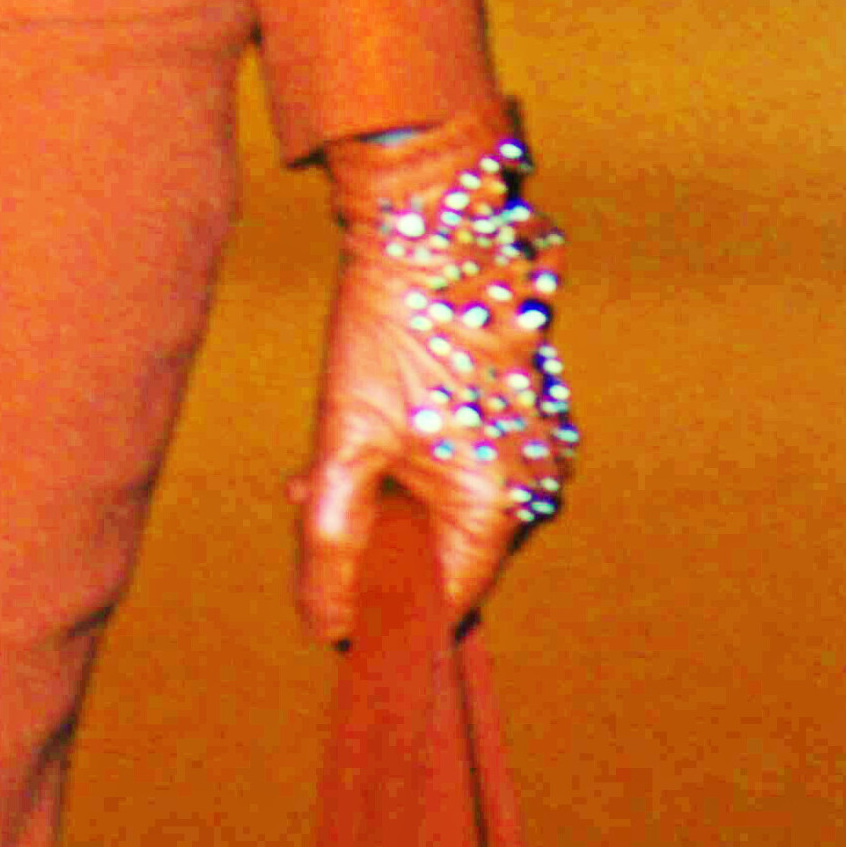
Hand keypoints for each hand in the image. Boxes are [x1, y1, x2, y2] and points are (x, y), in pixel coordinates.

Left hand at [291, 98, 573, 644]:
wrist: (433, 224)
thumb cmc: (391, 329)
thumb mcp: (346, 439)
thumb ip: (332, 537)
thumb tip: (324, 622)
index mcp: (499, 505)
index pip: (444, 599)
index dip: (382, 605)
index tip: (329, 594)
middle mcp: (533, 485)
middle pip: (447, 552)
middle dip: (377, 539)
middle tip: (310, 504)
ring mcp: (534, 448)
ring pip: (452, 507)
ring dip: (391, 499)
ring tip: (324, 467)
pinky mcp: (524, 415)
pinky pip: (467, 467)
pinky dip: (417, 466)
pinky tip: (368, 436)